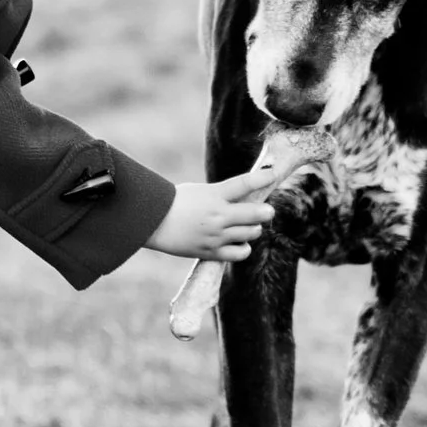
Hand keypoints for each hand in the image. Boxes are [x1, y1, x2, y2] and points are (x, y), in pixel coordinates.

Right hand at [143, 165, 279, 260]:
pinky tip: (238, 243)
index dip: (263, 177)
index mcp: (213, 195)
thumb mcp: (200, 191)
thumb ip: (223, 195)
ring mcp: (216, 235)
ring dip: (254, 229)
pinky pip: (240, 253)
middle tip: (265, 212)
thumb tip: (248, 198)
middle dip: (265, 212)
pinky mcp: (211, 252)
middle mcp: (218, 215)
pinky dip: (244, 248)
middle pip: (257, 214)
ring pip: (252, 233)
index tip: (274, 173)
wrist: (152, 223)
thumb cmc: (175, 202)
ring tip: (247, 227)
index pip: (244, 183)